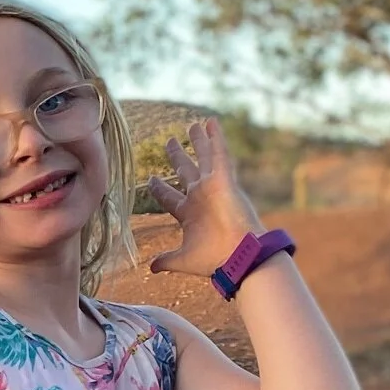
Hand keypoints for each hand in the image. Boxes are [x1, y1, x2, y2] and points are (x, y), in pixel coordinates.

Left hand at [145, 116, 264, 279]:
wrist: (238, 255)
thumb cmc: (214, 258)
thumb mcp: (182, 259)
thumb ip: (166, 259)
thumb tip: (151, 267)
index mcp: (189, 214)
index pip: (170, 197)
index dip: (160, 188)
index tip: (151, 179)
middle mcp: (200, 198)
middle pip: (186, 172)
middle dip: (178, 157)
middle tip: (170, 142)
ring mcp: (212, 187)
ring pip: (204, 158)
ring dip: (199, 141)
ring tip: (193, 125)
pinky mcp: (224, 180)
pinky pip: (219, 153)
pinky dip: (216, 138)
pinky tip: (211, 122)